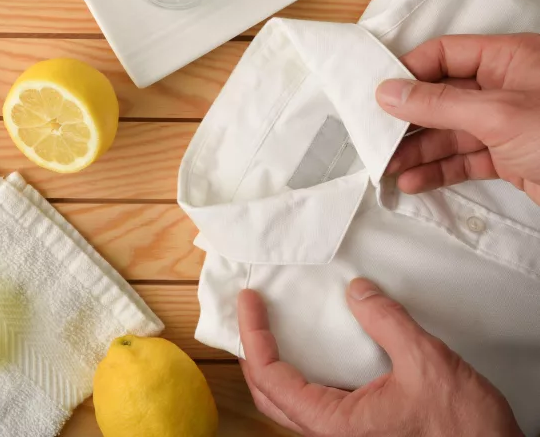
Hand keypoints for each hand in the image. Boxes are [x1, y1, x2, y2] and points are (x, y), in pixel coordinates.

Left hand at [238, 280, 522, 436]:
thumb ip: (386, 322)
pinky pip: (315, 400)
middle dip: (253, 350)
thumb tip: (357, 290)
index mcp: (333, 422)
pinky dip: (301, 372)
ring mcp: (344, 433)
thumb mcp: (426, 362)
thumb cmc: (463, 427)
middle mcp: (330, 433)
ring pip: (289, 401)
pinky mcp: (360, 429)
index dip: (252, 335)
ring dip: (273, 363)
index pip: (270, 377)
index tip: (250, 301)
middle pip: (268, 392)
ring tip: (270, 326)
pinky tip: (311, 349)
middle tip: (252, 311)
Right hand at [375, 34, 539, 204]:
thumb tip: (390, 92)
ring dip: (417, 150)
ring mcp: (509, 123)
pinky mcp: (512, 157)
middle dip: (407, 119)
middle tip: (374, 136)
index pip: (445, 54)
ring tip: (387, 166)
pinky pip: (465, 158)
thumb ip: (439, 103)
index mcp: (510, 59)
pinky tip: (414, 180)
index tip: (378, 94)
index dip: (409, 72)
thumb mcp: (499, 114)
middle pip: (442, 95)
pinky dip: (438, 170)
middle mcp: (507, 87)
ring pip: (449, 131)